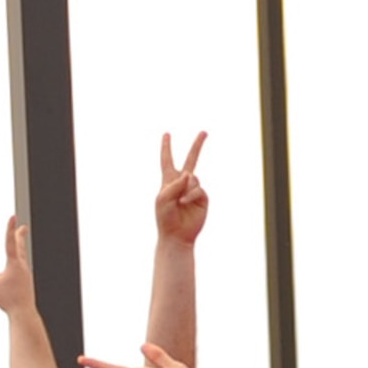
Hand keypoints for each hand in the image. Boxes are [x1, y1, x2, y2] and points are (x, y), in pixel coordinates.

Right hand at [0, 216, 35, 314]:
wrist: (23, 314)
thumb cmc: (9, 299)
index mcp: (14, 264)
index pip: (10, 242)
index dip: (10, 229)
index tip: (14, 217)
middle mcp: (22, 267)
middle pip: (19, 248)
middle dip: (20, 237)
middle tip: (24, 227)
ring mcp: (26, 276)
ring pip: (12, 268)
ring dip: (4, 271)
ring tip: (2, 277)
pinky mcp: (26, 285)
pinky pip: (13, 280)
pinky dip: (4, 285)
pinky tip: (6, 295)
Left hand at [154, 131, 207, 245]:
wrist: (177, 235)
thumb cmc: (165, 217)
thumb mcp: (163, 197)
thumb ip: (174, 183)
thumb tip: (190, 175)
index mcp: (169, 180)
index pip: (167, 160)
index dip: (166, 147)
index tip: (166, 134)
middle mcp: (182, 183)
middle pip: (191, 160)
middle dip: (198, 146)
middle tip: (204, 132)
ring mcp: (193, 190)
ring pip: (193, 178)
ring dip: (186, 188)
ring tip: (180, 202)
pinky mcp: (202, 199)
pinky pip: (198, 189)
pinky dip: (191, 195)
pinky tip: (185, 203)